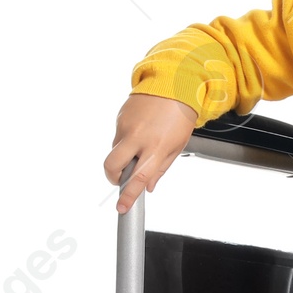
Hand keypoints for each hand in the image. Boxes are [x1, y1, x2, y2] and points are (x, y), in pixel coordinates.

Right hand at [103, 93, 198, 213]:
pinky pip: (118, 137)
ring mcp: (127, 127)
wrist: (173, 85)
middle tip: (121, 179)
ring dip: (123, 156)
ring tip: (141, 146)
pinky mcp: (120, 118)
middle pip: (112, 166)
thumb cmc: (180, 116)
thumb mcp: (177, 146)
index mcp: (157, 148)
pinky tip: (140, 132)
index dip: (128, 196)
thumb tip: (148, 186)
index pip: (138, 178)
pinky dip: (126, 141)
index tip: (122, 208)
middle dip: (113, 178)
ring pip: (115, 151)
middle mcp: (139, 138)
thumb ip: (160, 169)